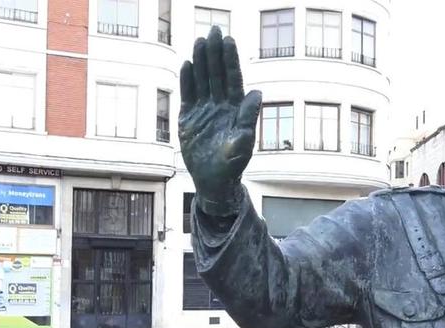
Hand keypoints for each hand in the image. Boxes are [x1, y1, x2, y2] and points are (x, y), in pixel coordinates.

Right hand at [179, 27, 261, 215]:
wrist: (213, 181)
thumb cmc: (232, 165)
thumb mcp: (243, 143)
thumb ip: (248, 118)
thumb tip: (257, 93)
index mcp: (235, 109)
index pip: (232, 79)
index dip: (230, 60)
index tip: (228, 41)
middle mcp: (220, 106)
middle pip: (217, 74)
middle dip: (215, 53)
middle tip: (214, 30)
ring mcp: (204, 110)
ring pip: (202, 80)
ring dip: (201, 61)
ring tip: (199, 41)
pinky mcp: (189, 118)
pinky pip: (188, 94)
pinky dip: (187, 80)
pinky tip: (187, 64)